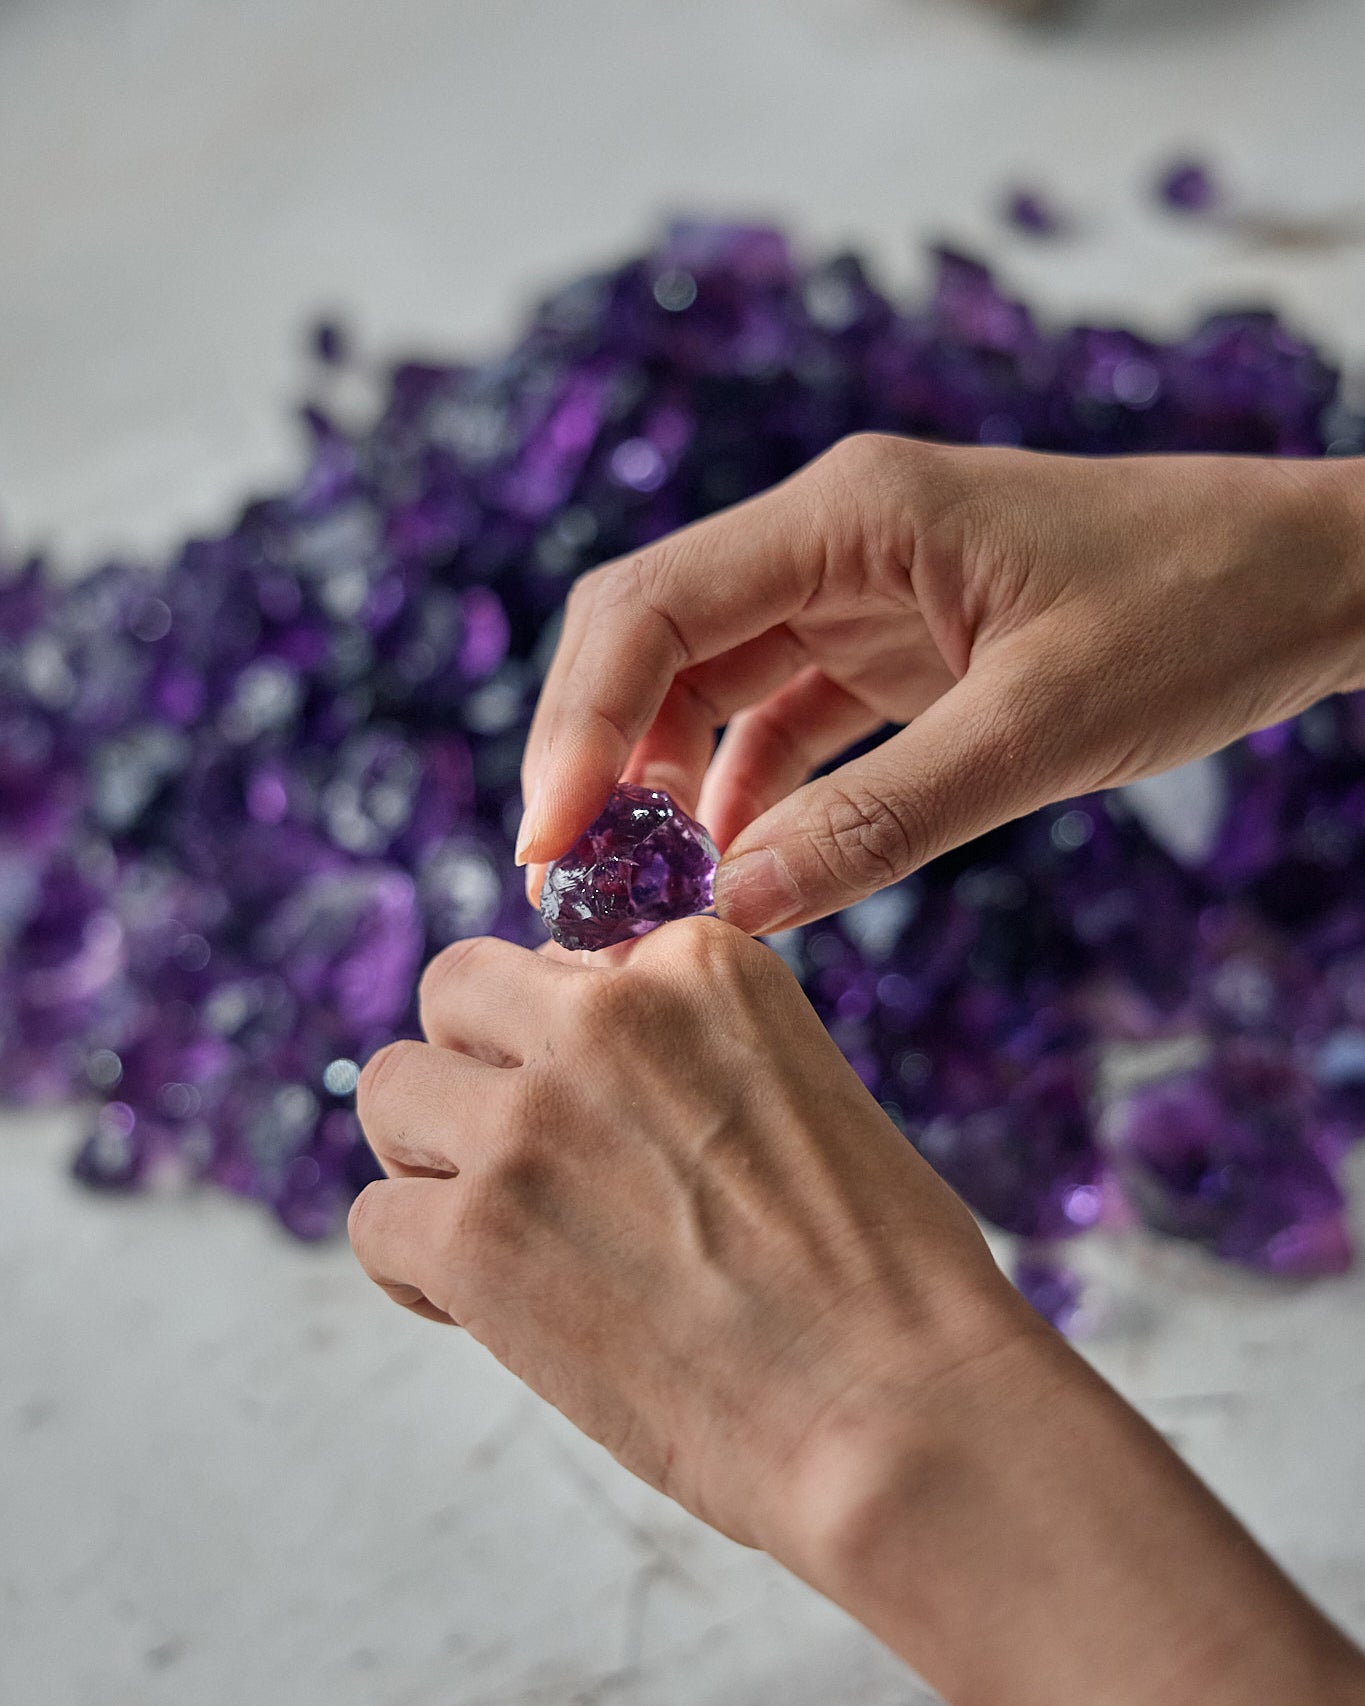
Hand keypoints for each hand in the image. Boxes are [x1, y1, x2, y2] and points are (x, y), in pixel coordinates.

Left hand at [348, 917, 1364, 1705]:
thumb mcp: (799, 1090)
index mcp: (701, 965)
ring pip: (389, 1091)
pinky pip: (373, 1220)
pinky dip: (412, 1267)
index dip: (560, 1038)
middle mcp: (606, 1014)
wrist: (901, 1416)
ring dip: (428, 1158)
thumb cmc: (881, 1279)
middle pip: (453, 991)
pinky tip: (482, 1306)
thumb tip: (568, 1061)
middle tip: (515, 1154)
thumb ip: (681, 1049)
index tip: (588, 1110)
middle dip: (471, 1066)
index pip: (558, 957)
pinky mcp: (477, 1234)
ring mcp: (531, 1120)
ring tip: (496, 1231)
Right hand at [517, 437, 1364, 933]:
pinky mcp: (895, 647)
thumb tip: (735, 909)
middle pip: (654, 641)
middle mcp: (831, 540)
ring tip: (644, 894)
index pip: (653, 606)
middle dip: (601, 758)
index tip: (551, 842)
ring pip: (707, 684)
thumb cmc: (1201, 614)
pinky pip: (783, 721)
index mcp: (847, 512)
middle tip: (575, 885)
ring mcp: (859, 592)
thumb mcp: (1043, 726)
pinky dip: (748, 794)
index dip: (580, 725)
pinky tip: (734, 868)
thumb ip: (885, 818)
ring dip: (666, 784)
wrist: (1314, 580)